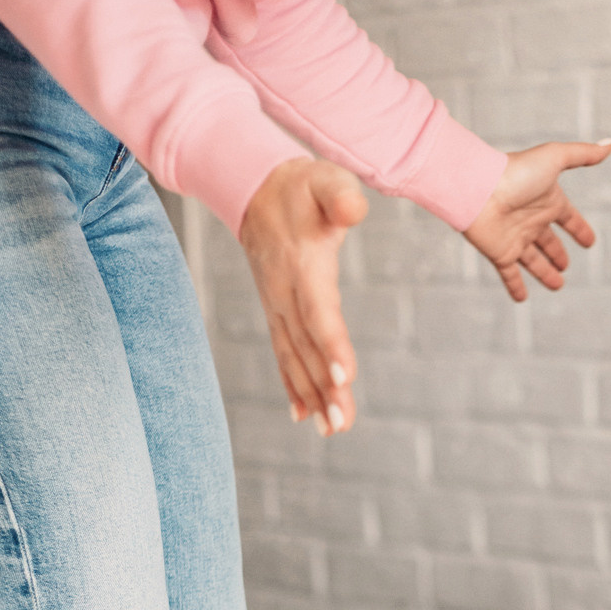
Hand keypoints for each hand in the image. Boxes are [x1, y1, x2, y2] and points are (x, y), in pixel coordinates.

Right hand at [240, 158, 367, 435]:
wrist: (254, 187)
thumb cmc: (301, 186)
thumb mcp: (324, 179)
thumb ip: (340, 195)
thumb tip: (356, 209)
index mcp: (302, 267)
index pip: (318, 312)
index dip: (331, 344)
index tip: (345, 376)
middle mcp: (285, 294)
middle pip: (307, 347)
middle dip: (325, 387)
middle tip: (342, 423)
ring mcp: (276, 308)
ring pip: (295, 358)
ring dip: (312, 395)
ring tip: (332, 429)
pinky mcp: (276, 314)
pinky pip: (283, 355)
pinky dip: (292, 386)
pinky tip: (304, 416)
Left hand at [464, 140, 610, 301]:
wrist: (478, 189)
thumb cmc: (515, 172)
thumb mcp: (554, 158)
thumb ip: (582, 154)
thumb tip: (609, 145)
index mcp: (546, 201)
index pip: (568, 218)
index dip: (578, 229)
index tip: (589, 242)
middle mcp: (531, 221)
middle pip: (548, 242)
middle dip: (557, 254)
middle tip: (565, 266)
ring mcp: (515, 239)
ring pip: (533, 261)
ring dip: (544, 273)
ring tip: (557, 285)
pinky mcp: (501, 254)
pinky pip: (510, 275)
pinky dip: (516, 287)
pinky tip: (522, 299)